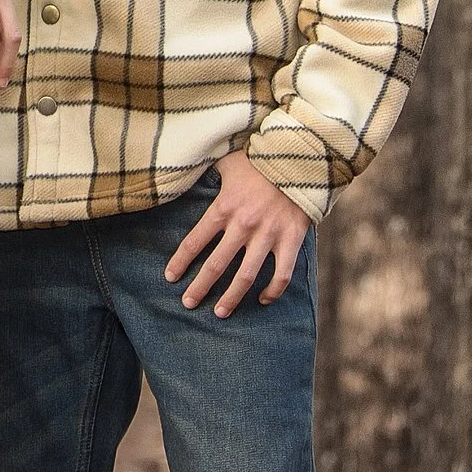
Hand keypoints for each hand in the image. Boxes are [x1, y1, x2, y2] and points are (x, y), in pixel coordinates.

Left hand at [163, 148, 313, 316]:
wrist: (300, 158)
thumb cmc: (259, 159)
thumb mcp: (226, 162)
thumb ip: (206, 170)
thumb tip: (185, 166)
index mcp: (223, 207)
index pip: (194, 241)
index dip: (180, 262)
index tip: (170, 277)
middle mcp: (243, 225)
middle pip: (215, 265)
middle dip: (199, 288)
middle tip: (188, 303)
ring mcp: (268, 235)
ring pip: (245, 276)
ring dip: (231, 297)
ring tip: (219, 313)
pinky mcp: (291, 240)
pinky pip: (281, 274)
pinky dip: (272, 291)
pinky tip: (262, 300)